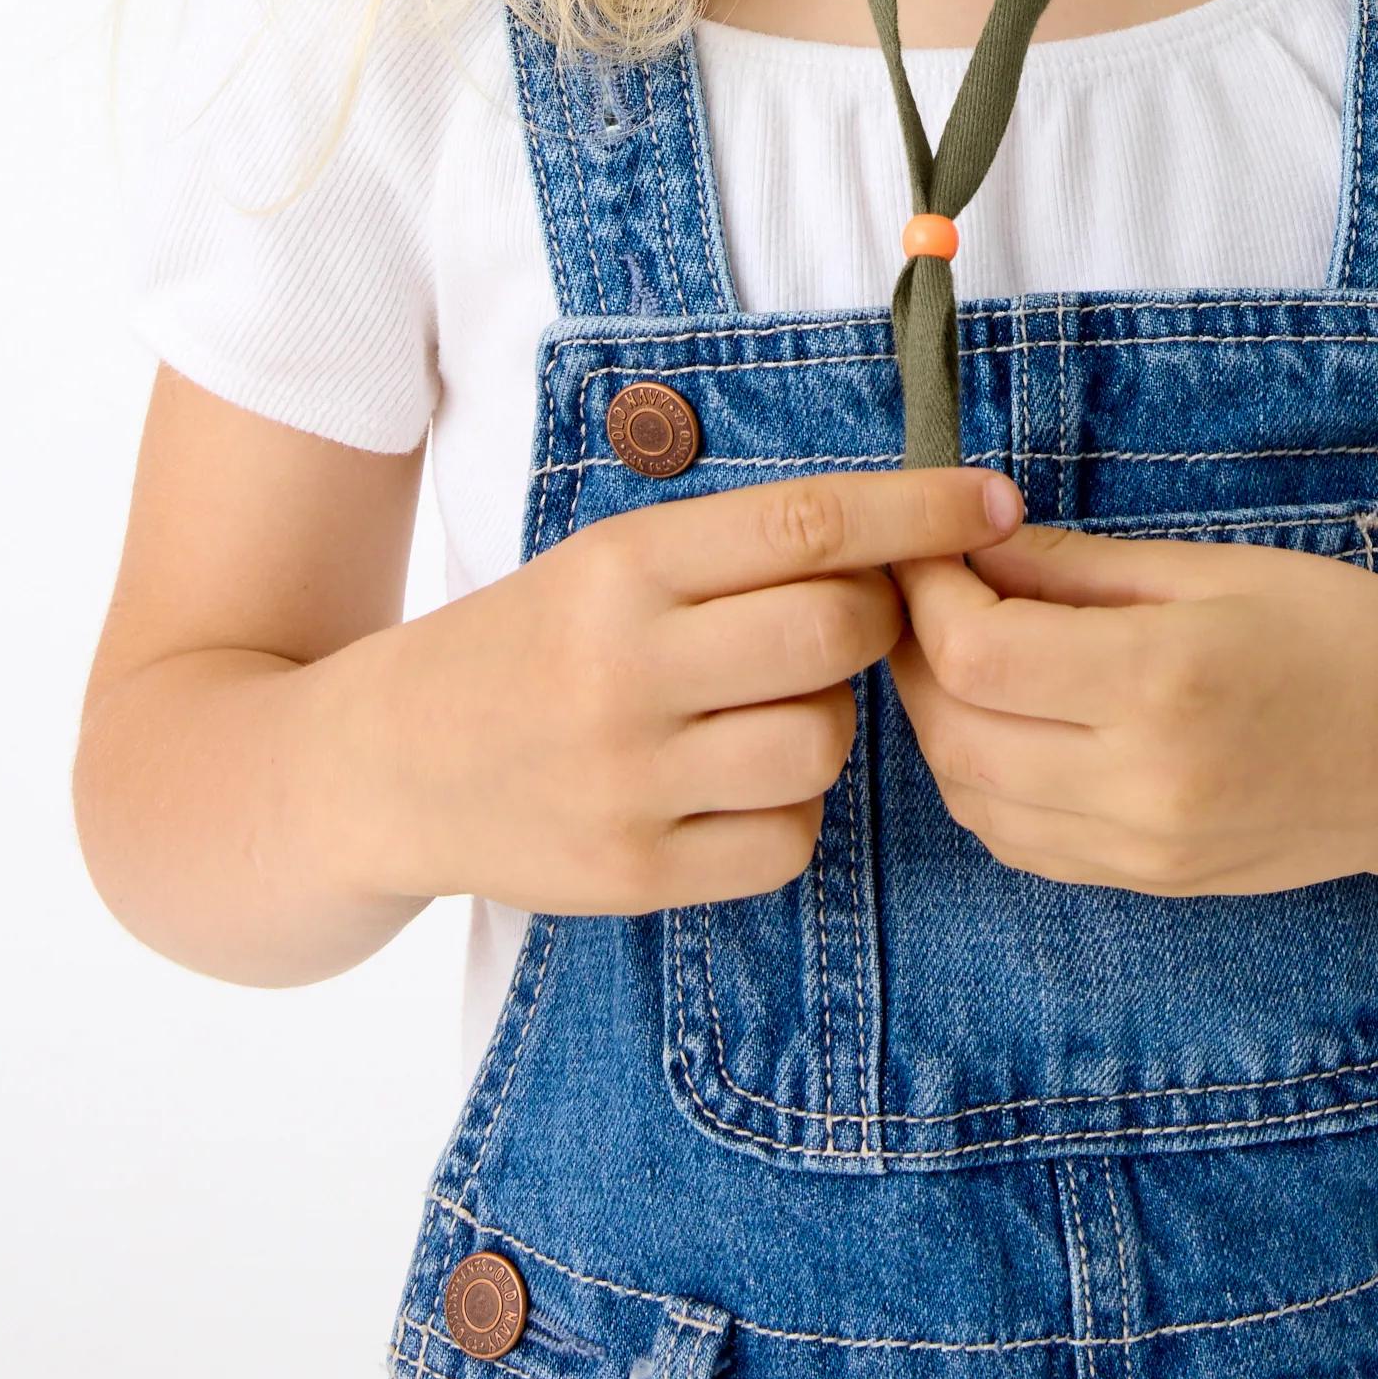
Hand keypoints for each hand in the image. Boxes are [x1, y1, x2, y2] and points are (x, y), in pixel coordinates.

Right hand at [342, 464, 1020, 918]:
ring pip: (822, 746)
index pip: (810, 524)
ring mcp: (627, 782)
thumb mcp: (608, 562)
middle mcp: (626, 669)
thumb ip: (736, 552)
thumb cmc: (528, 643)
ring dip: (828, 724)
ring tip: (766, 709)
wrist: (382, 766)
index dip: (921, 513)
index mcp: (624, 567)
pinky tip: (732, 783)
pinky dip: (788, 812)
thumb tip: (903, 541)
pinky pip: (785, 843)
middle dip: (873, 625)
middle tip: (845, 623)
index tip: (994, 502)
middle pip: (834, 635)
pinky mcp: (630, 876)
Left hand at [890, 525, 1377, 897]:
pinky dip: (980, 778)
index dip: (928, 593)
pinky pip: (1017, 840)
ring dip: (938, 719)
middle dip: (915, 653)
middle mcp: (1141, 783)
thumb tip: (973, 545)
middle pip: (954, 731)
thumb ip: (1080, 566)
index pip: (977, 654)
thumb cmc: (1343, 633)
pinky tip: (1004, 718)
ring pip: (971, 796)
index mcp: (1164, 683)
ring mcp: (1141, 849)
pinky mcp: (1144, 882)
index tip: (928, 544)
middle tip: (927, 586)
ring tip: (960, 647)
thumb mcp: (1215, 568)